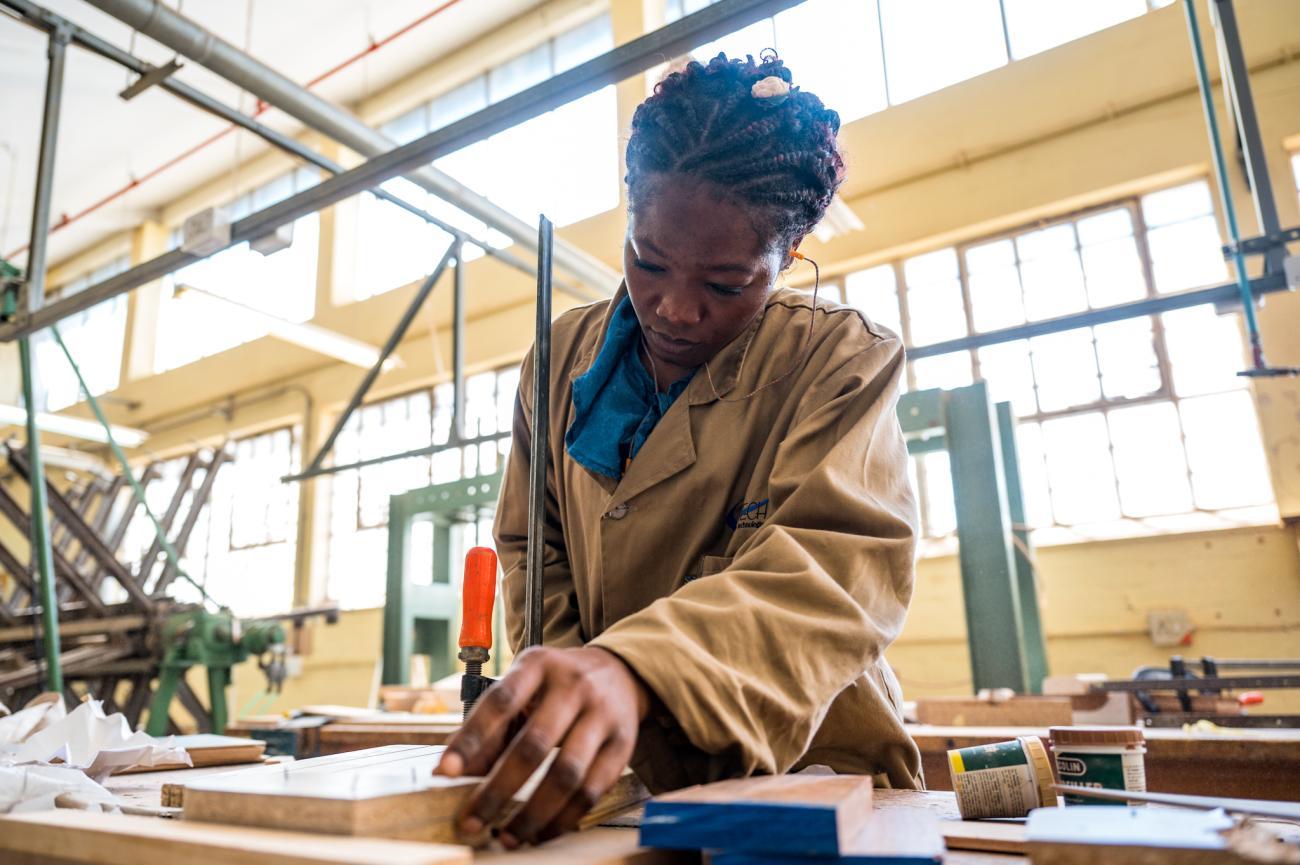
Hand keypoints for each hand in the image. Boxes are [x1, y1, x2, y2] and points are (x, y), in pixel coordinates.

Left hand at [434, 645, 649, 847]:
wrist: (620, 671)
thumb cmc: (558, 685)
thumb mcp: (524, 687)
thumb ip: (490, 727)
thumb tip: (448, 774)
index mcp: (538, 665)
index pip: (500, 701)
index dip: (471, 737)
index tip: (446, 771)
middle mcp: (573, 685)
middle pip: (534, 744)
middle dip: (498, 789)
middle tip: (472, 821)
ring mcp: (602, 714)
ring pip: (566, 773)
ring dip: (533, 813)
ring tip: (508, 836)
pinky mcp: (623, 743)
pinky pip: (593, 789)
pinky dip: (565, 818)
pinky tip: (543, 832)